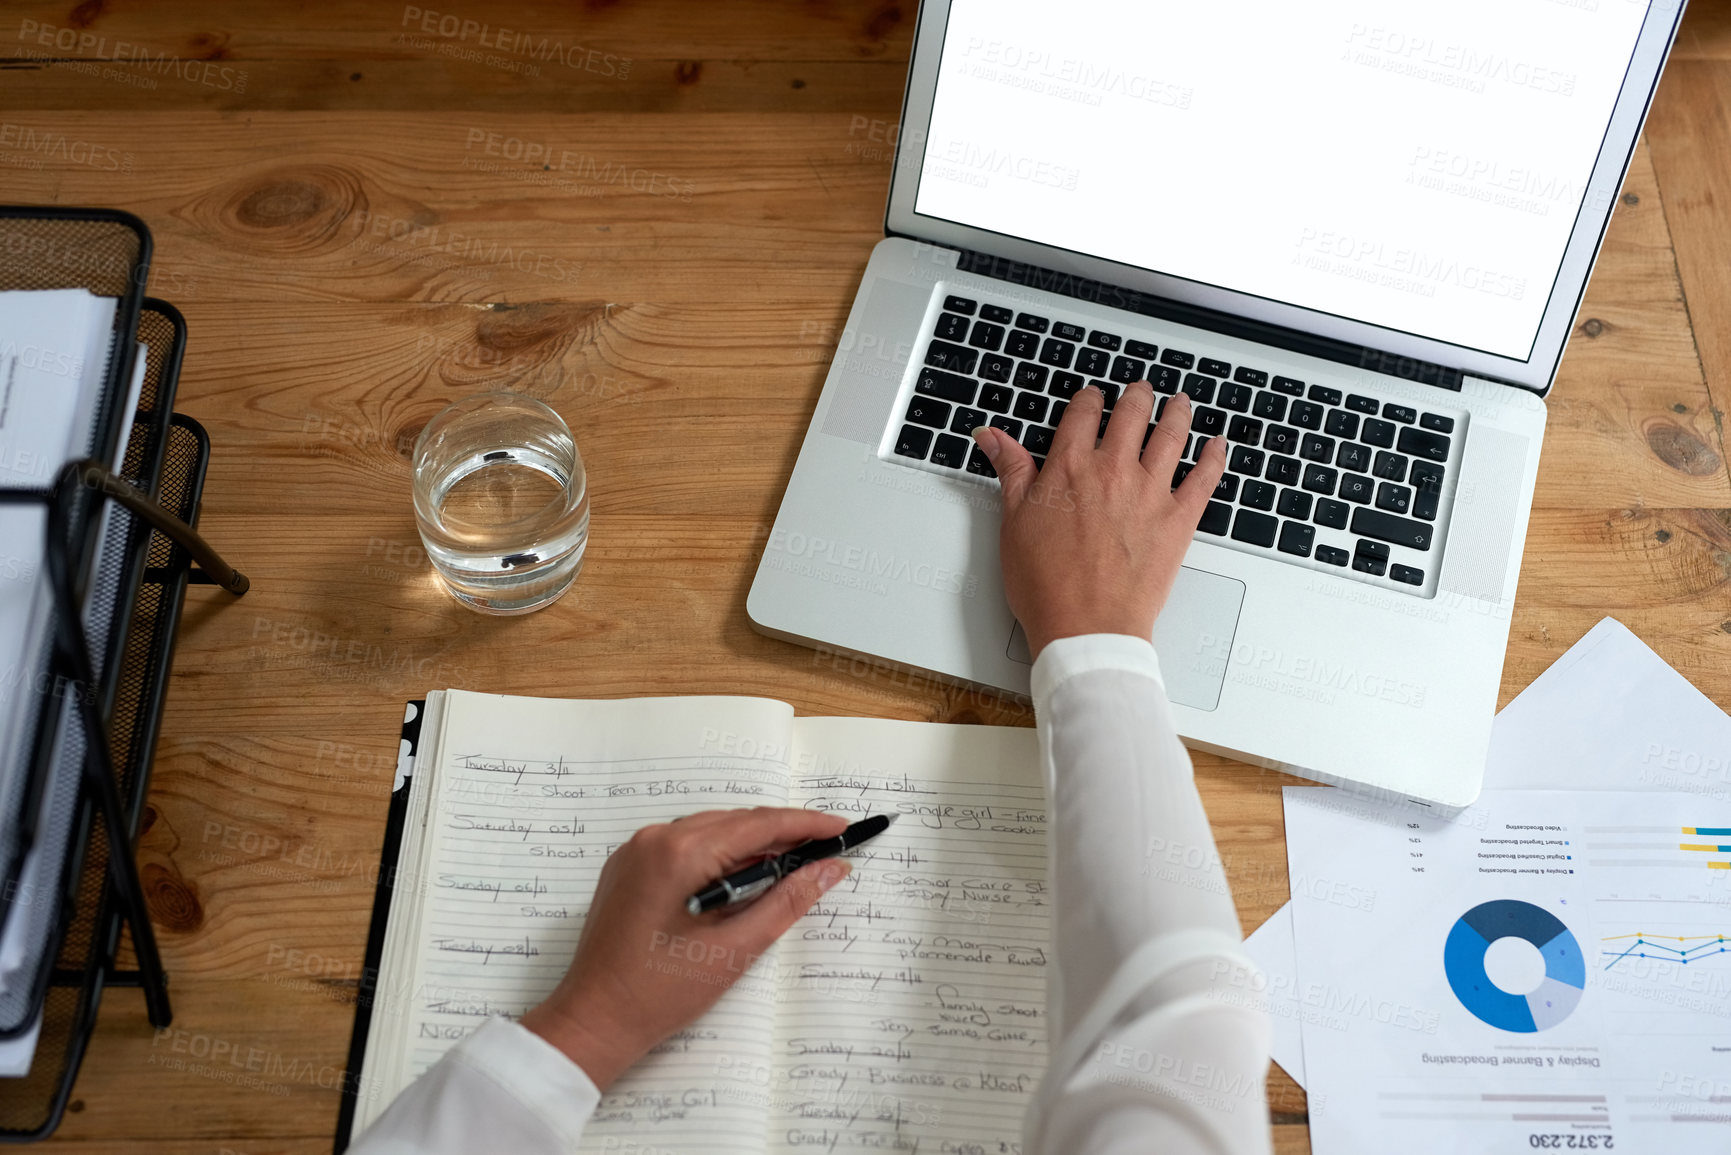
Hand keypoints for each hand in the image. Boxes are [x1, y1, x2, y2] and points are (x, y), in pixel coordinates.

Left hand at [520, 807, 851, 1088]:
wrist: (593, 1020)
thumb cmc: (660, 993)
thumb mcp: (735, 949)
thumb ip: (787, 902)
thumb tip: (829, 869)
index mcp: (679, 854)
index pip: (758, 824)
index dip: (805, 824)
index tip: (840, 828)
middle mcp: (654, 839)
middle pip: (735, 822)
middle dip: (781, 834)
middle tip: (824, 851)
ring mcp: (636, 850)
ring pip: (710, 830)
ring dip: (751, 844)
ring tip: (790, 866)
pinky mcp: (628, 867)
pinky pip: (684, 845)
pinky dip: (718, 854)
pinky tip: (741, 877)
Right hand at [970, 382, 1224, 658]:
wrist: (1086, 626)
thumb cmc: (1047, 584)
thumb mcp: (1014, 521)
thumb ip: (1010, 471)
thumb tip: (991, 437)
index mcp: (1070, 466)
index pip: (1083, 412)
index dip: (1089, 398)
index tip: (1092, 397)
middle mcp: (1113, 469)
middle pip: (1132, 413)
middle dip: (1137, 395)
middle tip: (1141, 390)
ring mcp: (1150, 492)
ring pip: (1171, 434)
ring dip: (1177, 412)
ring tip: (1180, 402)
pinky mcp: (1179, 519)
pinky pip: (1204, 477)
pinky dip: (1214, 456)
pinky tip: (1217, 445)